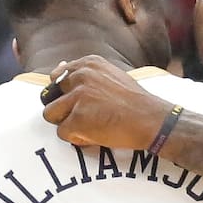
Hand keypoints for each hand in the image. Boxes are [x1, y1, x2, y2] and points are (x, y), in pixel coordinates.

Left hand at [41, 56, 173, 147]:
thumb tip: (58, 68)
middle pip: (49, 96)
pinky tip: (95, 137)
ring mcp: (78, 97)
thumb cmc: (136, 102)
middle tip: (85, 118)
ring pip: (51, 114)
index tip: (81, 104)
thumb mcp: (111, 75)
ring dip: (67, 124)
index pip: (56, 77)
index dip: (64, 95)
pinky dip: (76, 139)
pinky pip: (63, 133)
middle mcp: (81, 76)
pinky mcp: (78, 119)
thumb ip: (85, 73)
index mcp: (88, 64)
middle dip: (63, 110)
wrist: (153, 120)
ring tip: (88, 127)